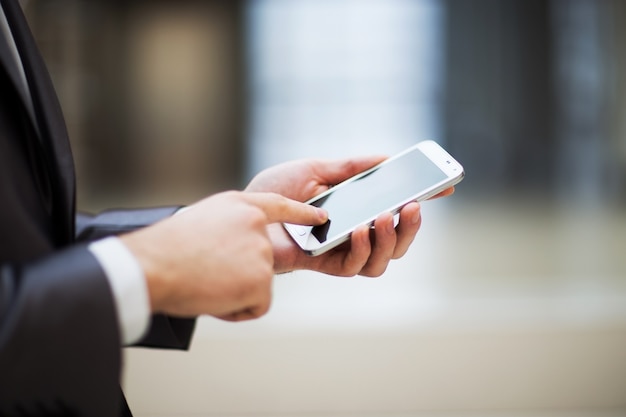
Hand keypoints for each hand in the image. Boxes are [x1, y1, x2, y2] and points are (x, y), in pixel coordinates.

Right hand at [121, 191, 326, 320]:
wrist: (154, 266)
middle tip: (208, 272)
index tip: (322, 217)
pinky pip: (258, 305)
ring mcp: (262, 251)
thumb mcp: (202, 220)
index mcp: (240, 205)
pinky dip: (237, 310)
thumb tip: (238, 249)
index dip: (302, 213)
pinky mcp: (262, 279)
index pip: (279, 206)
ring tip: (206, 282)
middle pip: (263, 260)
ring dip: (235, 292)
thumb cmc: (166, 249)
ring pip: (259, 284)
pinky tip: (214, 296)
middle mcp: (256, 225)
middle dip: (239, 274)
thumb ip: (229, 227)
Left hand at [246, 157, 454, 276]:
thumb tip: (389, 158)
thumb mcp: (318, 169)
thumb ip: (352, 167)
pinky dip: (362, 249)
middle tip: (414, 206)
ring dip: (391, 240)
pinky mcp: (326, 264)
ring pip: (383, 260)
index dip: (424, 199)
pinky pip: (355, 267)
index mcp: (358, 208)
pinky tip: (359, 230)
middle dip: (412, 227)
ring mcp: (343, 251)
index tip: (447, 185)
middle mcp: (356, 233)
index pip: (398, 208)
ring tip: (384, 217)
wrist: (245, 210)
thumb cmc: (278, 190)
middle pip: (399, 241)